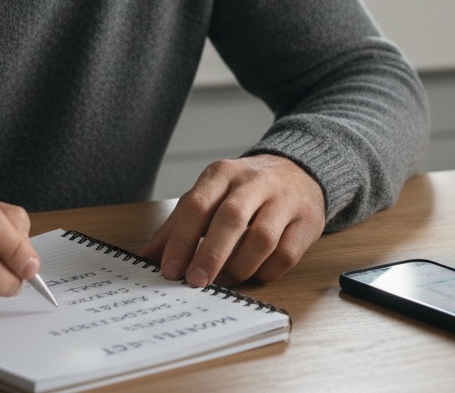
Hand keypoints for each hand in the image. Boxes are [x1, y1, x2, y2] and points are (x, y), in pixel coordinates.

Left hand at [142, 155, 324, 287]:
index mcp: (222, 174)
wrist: (299, 172)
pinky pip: (286, 254)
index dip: (181, 241)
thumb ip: (178, 224)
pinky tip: (255, 274)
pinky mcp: (307, 221)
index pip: (196, 205)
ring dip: (239, 267)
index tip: (169, 270)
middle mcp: (253, 182)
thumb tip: (147, 257)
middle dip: (210, 255)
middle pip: (230, 219)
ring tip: (226, 281)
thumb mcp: (209, 195)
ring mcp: (284, 201)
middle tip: (196, 282)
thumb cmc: (245, 190)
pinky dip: (267, 271)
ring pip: (262, 239)